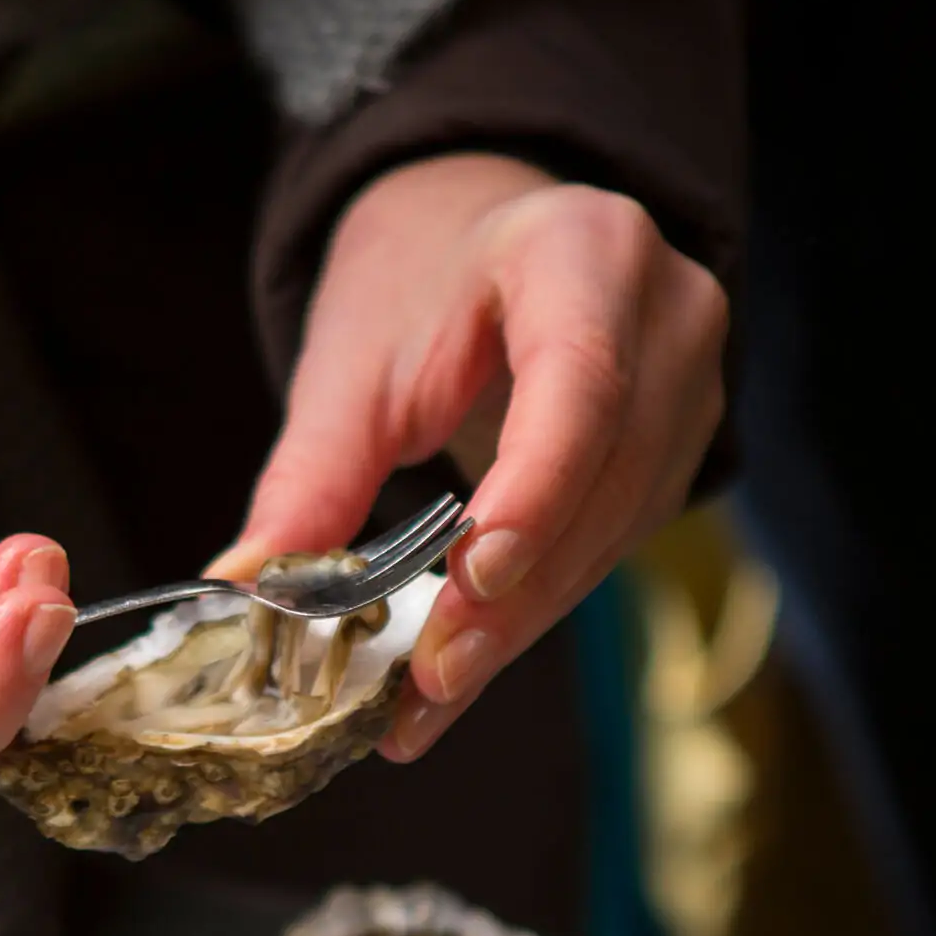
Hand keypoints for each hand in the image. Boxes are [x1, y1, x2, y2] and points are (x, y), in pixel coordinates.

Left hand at [225, 154, 728, 760]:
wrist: (479, 240)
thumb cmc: (416, 284)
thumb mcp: (352, 364)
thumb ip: (311, 477)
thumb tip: (245, 587)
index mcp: (584, 254)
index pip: (582, 386)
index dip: (534, 492)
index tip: (470, 580)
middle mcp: (666, 315)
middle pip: (604, 478)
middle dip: (515, 595)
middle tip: (431, 680)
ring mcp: (690, 387)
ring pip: (614, 533)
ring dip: (522, 622)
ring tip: (431, 695)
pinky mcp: (677, 452)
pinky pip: (612, 546)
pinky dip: (536, 606)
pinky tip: (468, 658)